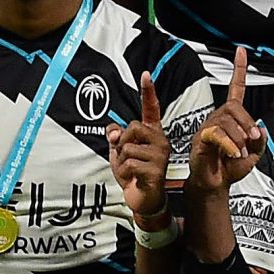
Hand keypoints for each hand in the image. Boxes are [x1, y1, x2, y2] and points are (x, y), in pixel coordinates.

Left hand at [104, 71, 173, 224]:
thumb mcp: (119, 151)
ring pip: (128, 147)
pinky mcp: (156, 170)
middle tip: (126, 157)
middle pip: (133, 126)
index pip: (151, 109)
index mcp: (152, 133)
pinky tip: (133, 178)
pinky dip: (124, 172)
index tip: (145, 75)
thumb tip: (113, 130)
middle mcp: (160, 141)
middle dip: (122, 142)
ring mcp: (160, 155)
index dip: (148, 91)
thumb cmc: (134, 174)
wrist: (143, 199)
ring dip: (121, 160)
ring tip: (130, 170)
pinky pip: (129, 163)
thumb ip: (115, 136)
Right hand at [188, 48, 265, 192]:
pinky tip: (232, 154)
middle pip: (234, 107)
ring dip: (239, 138)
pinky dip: (229, 144)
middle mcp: (218, 118)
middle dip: (247, 123)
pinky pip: (216, 133)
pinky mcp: (200, 138)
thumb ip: (260, 141)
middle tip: (253, 140)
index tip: (240, 51)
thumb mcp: (253, 154)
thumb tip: (260, 129)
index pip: (235, 88)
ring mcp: (208, 127)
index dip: (238, 70)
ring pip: (227, 121)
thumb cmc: (230, 168)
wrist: (215, 184)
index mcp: (231, 118)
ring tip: (239, 153)